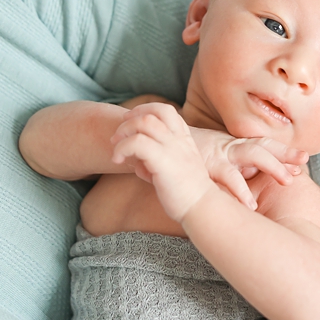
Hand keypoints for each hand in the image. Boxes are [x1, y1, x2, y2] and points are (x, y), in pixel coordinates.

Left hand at [110, 103, 213, 220]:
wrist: (203, 209)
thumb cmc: (186, 194)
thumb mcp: (172, 171)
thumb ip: (155, 161)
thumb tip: (136, 163)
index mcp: (184, 140)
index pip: (165, 111)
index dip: (144, 110)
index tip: (130, 121)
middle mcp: (179, 140)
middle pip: (153, 112)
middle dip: (130, 119)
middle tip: (117, 136)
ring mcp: (173, 149)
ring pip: (145, 122)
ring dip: (124, 131)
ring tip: (116, 147)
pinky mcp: (163, 162)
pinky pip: (137, 143)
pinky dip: (122, 147)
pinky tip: (118, 160)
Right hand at [113, 107, 304, 209]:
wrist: (146, 136)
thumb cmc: (175, 156)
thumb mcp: (200, 161)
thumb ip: (217, 171)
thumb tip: (236, 186)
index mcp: (228, 147)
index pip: (260, 147)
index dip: (282, 153)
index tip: (304, 161)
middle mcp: (225, 147)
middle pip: (262, 148)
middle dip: (285, 155)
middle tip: (305, 164)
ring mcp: (216, 153)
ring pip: (251, 156)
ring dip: (272, 167)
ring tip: (289, 180)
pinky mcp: (204, 163)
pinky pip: (226, 177)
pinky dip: (239, 192)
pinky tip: (251, 205)